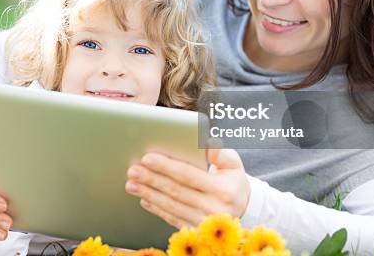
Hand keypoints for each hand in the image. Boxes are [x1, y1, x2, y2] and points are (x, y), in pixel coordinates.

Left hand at [124, 148, 249, 228]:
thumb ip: (220, 152)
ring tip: (131, 184)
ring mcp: (203, 223)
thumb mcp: (233, 163)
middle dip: (151, 179)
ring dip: (148, 194)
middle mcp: (214, 209)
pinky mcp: (195, 230)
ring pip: (170, 206)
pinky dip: (156, 209)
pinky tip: (143, 199)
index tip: (147, 158)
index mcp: (223, 190)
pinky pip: (172, 218)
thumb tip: (206, 142)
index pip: (188, 175)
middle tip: (133, 170)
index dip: (166, 166)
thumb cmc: (232, 180)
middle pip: (175, 191)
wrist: (242, 208)